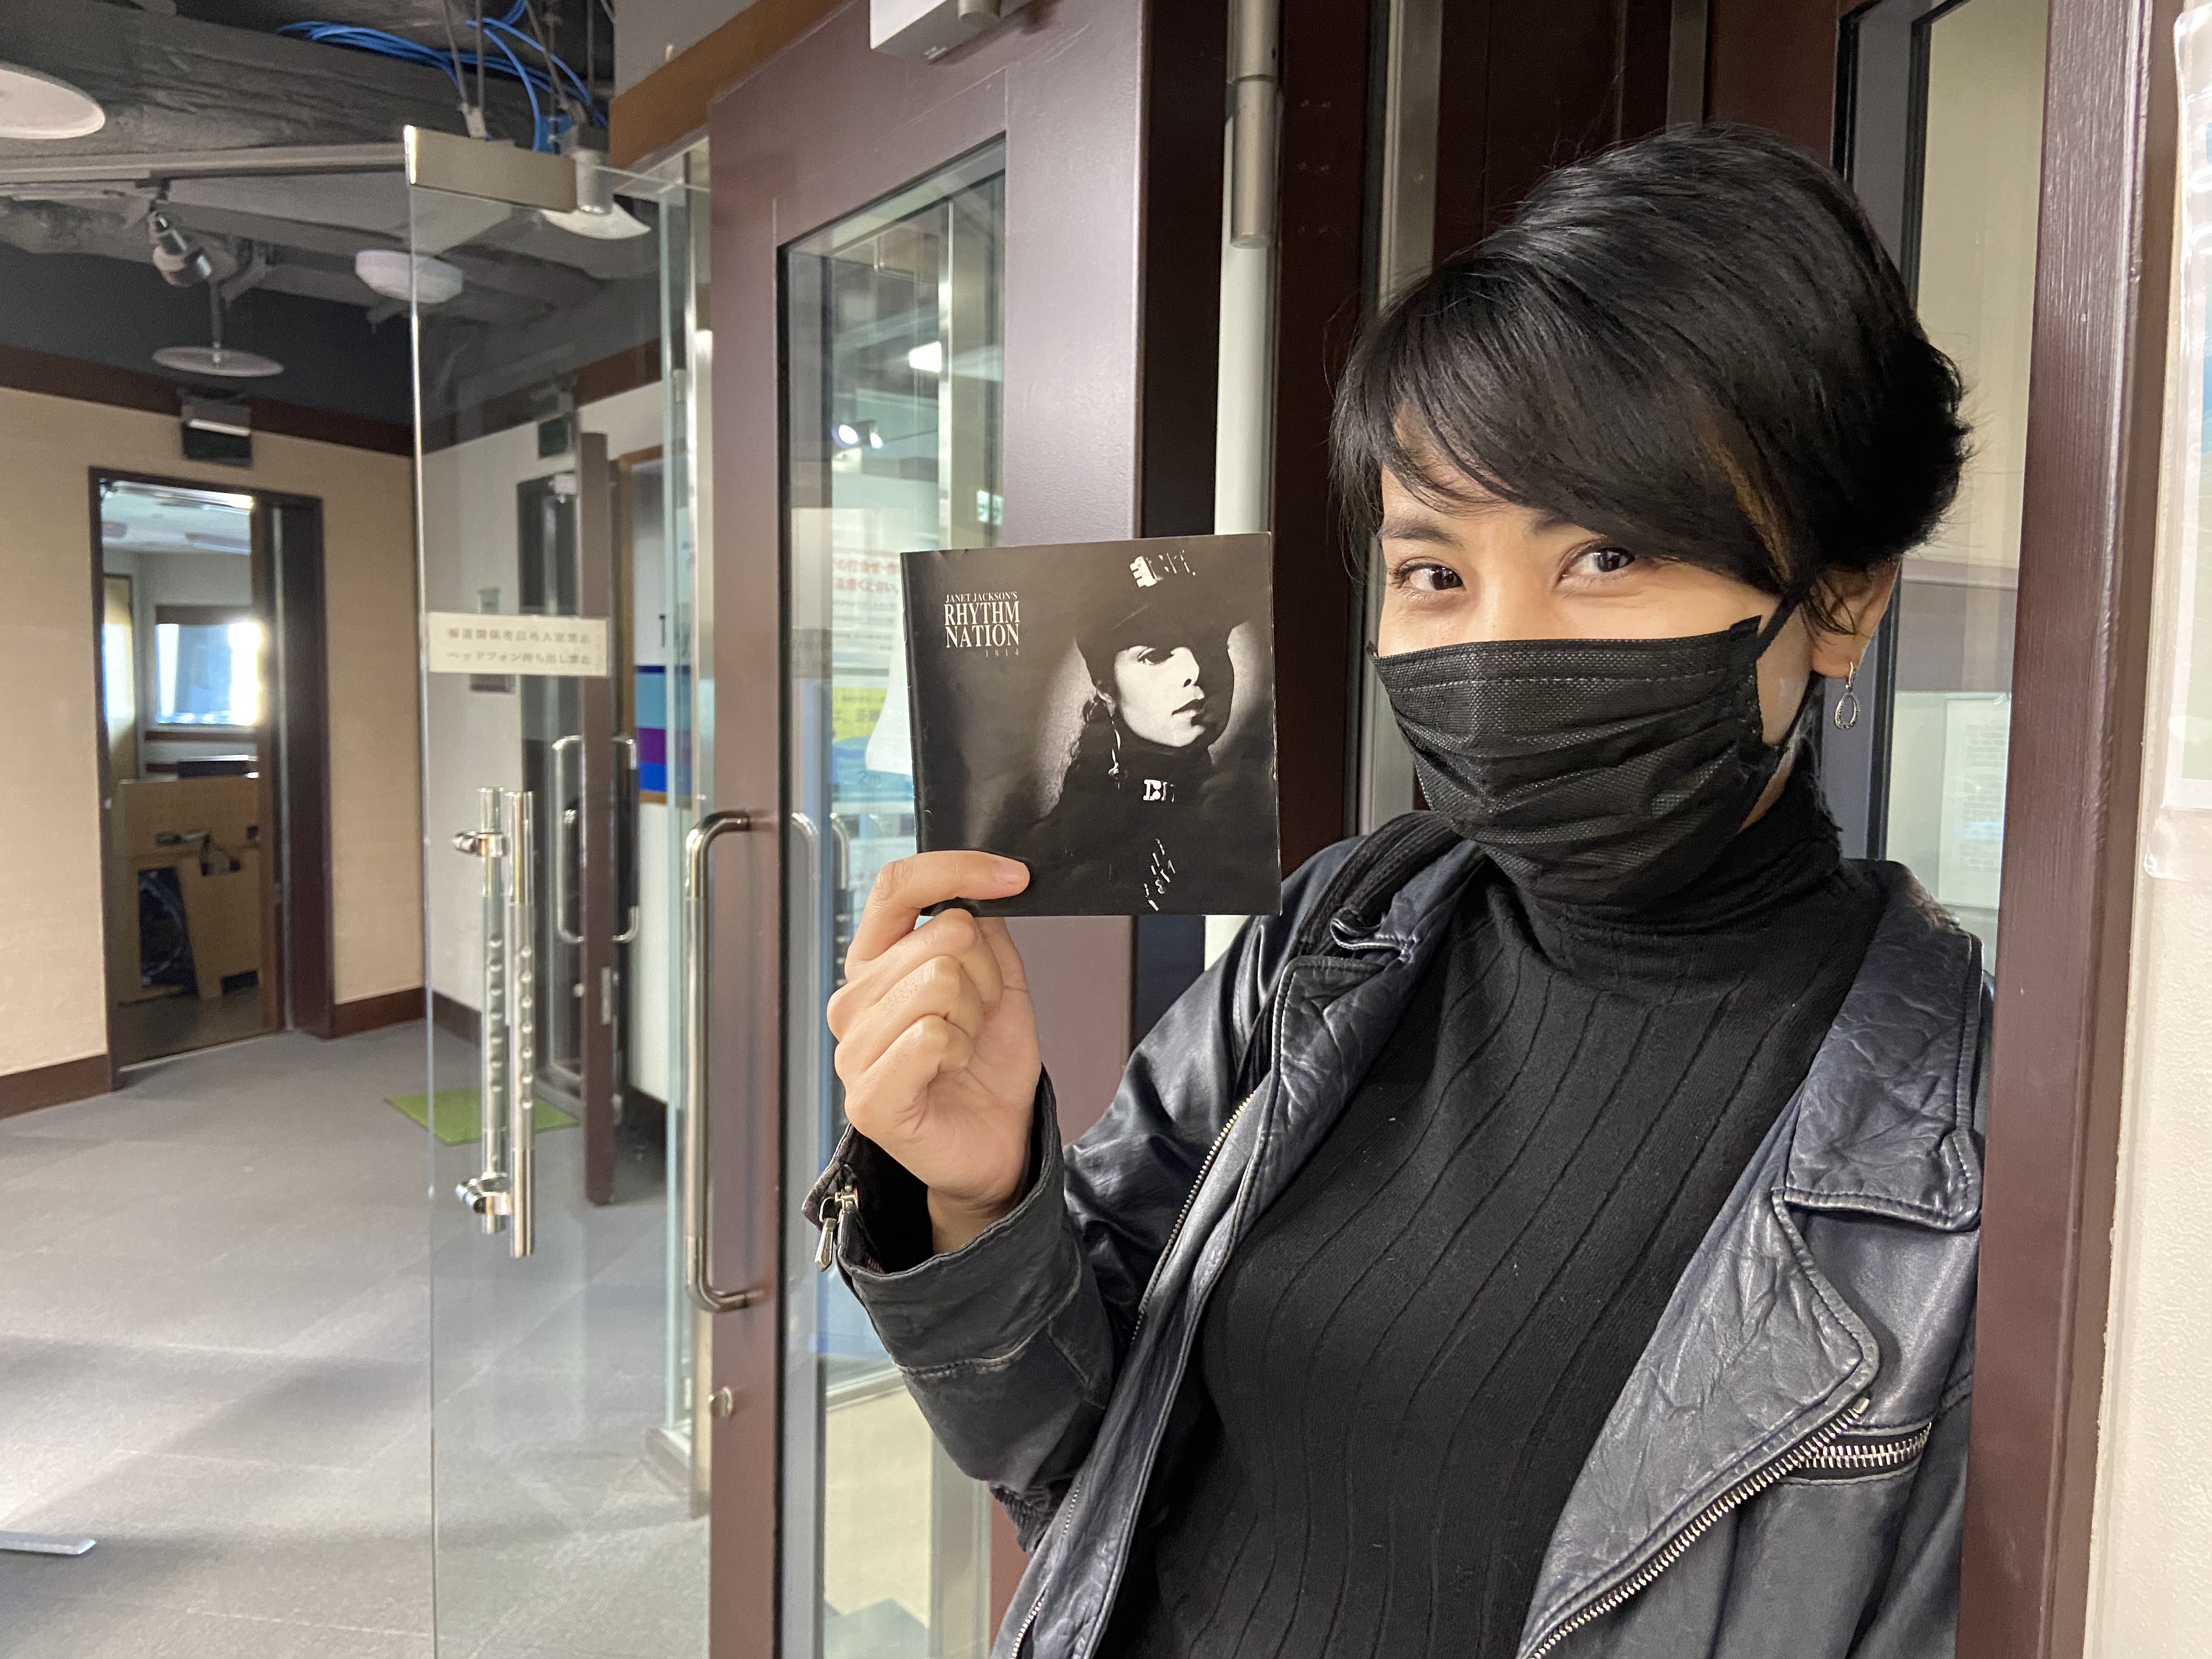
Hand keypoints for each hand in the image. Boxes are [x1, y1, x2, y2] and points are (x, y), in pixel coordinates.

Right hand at [827, 851, 1039, 1254]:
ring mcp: (853, 1049)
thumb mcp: (998, 982)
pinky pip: (932, 1036)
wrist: (996, 1143)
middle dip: (987, 974)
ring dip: (976, 1015)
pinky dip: (962, 1049)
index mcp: (876, 961)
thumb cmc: (987, 1065)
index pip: (898, 885)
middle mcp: (853, 999)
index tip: (1015, 877)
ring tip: (964, 1046)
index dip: (958, 869)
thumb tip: (981, 887)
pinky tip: (953, 1071)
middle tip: (979, 1017)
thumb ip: (983, 931)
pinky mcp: (868, 1097)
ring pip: (940, 980)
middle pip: (942, 934)